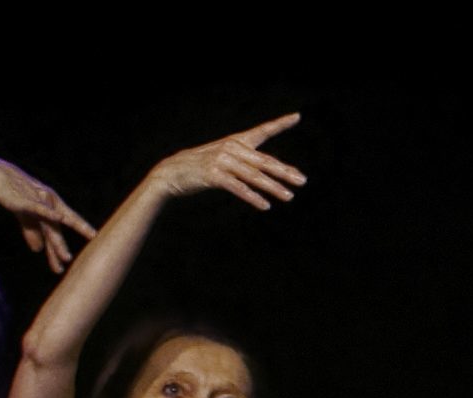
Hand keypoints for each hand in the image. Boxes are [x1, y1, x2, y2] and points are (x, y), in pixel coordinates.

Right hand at [0, 159, 96, 273]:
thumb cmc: (12, 194)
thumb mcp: (23, 215)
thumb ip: (32, 231)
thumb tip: (39, 250)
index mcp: (50, 207)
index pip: (63, 225)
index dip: (79, 230)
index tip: (92, 240)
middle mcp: (49, 203)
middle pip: (56, 230)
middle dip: (61, 247)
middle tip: (69, 261)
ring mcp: (39, 201)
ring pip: (50, 225)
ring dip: (58, 243)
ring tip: (65, 257)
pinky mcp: (26, 199)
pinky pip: (39, 207)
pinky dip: (49, 212)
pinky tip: (59, 217)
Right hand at [142, 114, 308, 210]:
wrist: (171, 173)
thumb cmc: (200, 167)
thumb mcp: (223, 158)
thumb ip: (244, 162)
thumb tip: (268, 172)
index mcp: (235, 141)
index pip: (261, 131)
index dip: (279, 124)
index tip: (296, 116)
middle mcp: (231, 148)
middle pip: (264, 161)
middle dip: (285, 172)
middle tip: (302, 181)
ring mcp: (222, 161)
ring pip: (254, 176)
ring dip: (273, 188)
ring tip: (289, 196)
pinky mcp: (214, 175)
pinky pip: (238, 188)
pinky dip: (252, 197)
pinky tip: (265, 205)